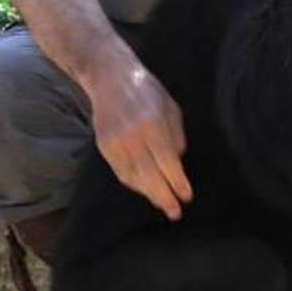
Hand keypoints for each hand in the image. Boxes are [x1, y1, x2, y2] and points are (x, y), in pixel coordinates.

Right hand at [86, 53, 193, 219]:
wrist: (110, 78)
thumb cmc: (147, 91)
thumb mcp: (171, 107)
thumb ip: (176, 135)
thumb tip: (177, 162)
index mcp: (152, 124)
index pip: (167, 161)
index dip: (177, 182)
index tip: (187, 196)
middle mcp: (132, 135)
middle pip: (149, 175)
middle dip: (164, 196)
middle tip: (175, 212)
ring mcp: (115, 142)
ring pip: (133, 177)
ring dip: (149, 194)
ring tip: (163, 204)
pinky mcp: (104, 146)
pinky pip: (121, 172)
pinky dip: (134, 184)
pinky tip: (145, 190)